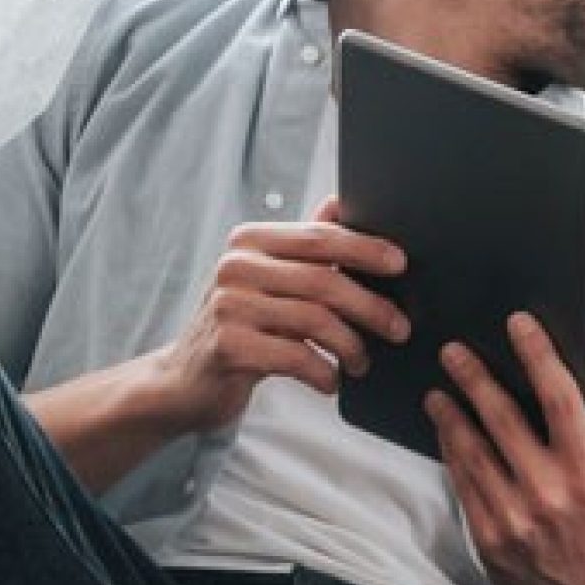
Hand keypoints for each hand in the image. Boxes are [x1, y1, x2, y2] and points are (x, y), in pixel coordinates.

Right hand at [140, 197, 410, 436]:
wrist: (184, 380)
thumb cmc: (239, 328)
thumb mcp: (266, 280)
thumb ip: (302, 246)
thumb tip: (341, 202)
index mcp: (249, 241)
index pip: (320, 237)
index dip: (365, 248)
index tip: (400, 264)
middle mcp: (236, 266)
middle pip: (324, 280)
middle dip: (372, 306)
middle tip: (400, 328)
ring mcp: (228, 305)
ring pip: (316, 320)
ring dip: (351, 346)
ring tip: (362, 363)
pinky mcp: (228, 346)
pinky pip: (296, 357)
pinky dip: (324, 373)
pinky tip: (331, 382)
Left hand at [427, 313, 584, 584]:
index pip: (559, 398)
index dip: (536, 354)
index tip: (518, 324)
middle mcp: (549, 495)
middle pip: (502, 417)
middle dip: (475, 377)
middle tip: (453, 351)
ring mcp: (514, 519)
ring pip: (472, 450)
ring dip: (451, 413)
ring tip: (439, 389)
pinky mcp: (490, 540)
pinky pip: (463, 485)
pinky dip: (452, 453)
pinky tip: (447, 434)